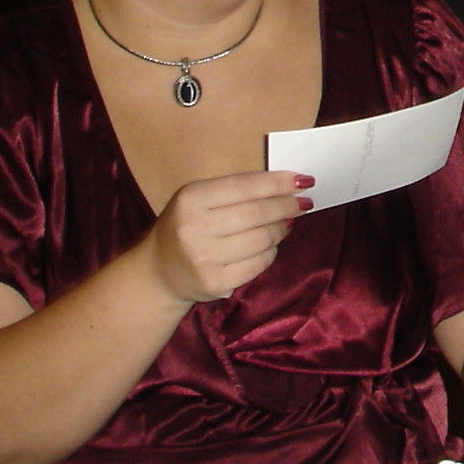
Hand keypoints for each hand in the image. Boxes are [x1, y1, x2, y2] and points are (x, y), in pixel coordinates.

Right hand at [142, 170, 310, 305]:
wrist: (159, 273)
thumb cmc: (187, 226)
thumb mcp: (200, 200)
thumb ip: (236, 191)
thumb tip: (289, 187)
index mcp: (191, 199)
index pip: (245, 186)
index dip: (278, 183)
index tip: (303, 181)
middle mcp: (194, 228)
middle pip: (257, 213)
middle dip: (287, 206)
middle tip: (302, 204)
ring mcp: (204, 259)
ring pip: (262, 239)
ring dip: (282, 230)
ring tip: (285, 224)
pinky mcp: (215, 283)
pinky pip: (259, 264)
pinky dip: (271, 252)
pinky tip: (269, 246)